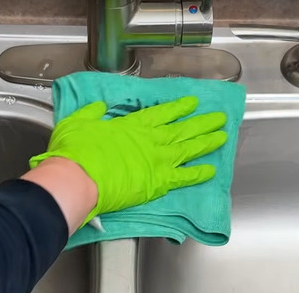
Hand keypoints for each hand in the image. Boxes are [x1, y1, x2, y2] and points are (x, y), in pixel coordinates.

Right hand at [29, 96, 227, 224]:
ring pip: (189, 149)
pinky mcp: (159, 183)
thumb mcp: (77, 122)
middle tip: (219, 118)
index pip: (162, 113)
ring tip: (223, 137)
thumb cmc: (75, 151)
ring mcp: (158, 161)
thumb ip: (91, 113)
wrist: (79, 178)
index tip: (192, 103)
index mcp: (133, 125)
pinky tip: (212, 171)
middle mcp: (151, 140)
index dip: (179, 107)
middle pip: (183, 129)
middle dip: (202, 123)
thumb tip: (98, 107)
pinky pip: (184, 178)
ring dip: (207, 142)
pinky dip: (199, 174)